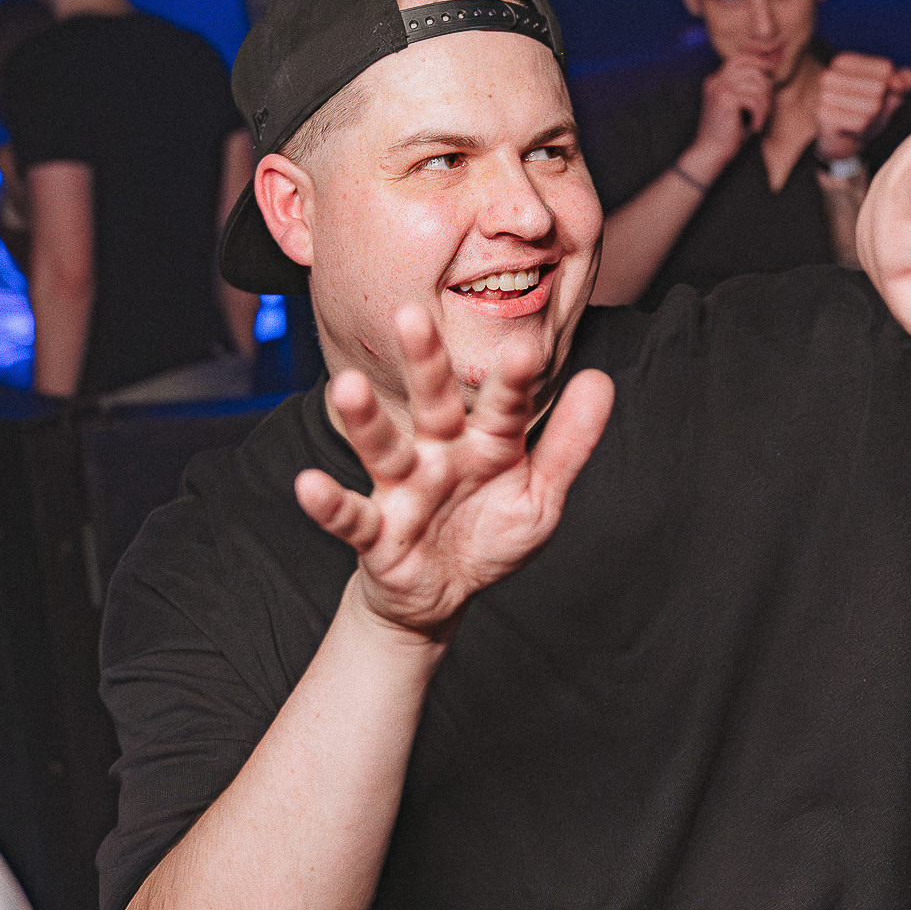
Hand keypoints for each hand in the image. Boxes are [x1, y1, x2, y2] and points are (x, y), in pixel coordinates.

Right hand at [294, 308, 613, 639]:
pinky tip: (307, 486)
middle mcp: (440, 453)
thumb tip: (603, 378)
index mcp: (486, 442)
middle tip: (411, 314)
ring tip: (346, 387)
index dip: (513, 381)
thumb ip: (570, 444)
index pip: (503, 405)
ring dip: (365, 420)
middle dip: (424, 361)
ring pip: (383, 448)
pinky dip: (328, 503)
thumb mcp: (540, 497)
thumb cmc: (489, 535)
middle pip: (432, 402)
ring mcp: (404, 489)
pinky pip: (351, 516)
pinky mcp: (377, 532)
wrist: (442, 596)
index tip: (526, 349)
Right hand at [687, 55, 774, 179]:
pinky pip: (755, 100)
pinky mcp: (726, 99)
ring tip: (759, 119)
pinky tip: (754, 126)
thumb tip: (771, 67)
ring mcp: (720, 88)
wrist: (710, 152)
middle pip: (752, 69)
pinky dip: (760, 115)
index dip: (759, 61)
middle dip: (766, 87)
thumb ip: (749, 87)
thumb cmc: (727, 133)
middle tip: (764, 108)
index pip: (741, 58)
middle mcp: (716, 80)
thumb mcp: (738, 105)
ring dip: (764, 105)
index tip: (774, 67)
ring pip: (757, 85)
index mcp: (716, 80)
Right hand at [815, 53, 910, 161]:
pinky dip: (863, 129)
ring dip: (872, 118)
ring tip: (858, 122)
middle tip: (865, 112)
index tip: (872, 95)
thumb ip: (903, 81)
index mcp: (843, 61)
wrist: (838, 142)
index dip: (888, 87)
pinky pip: (862, 122)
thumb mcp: (888, 93)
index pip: (885, 68)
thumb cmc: (864, 112)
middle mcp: (829, 75)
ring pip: (872, 106)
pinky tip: (851, 130)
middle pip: (879, 87)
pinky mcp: (825, 116)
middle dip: (880, 104)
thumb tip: (899, 82)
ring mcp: (824, 96)